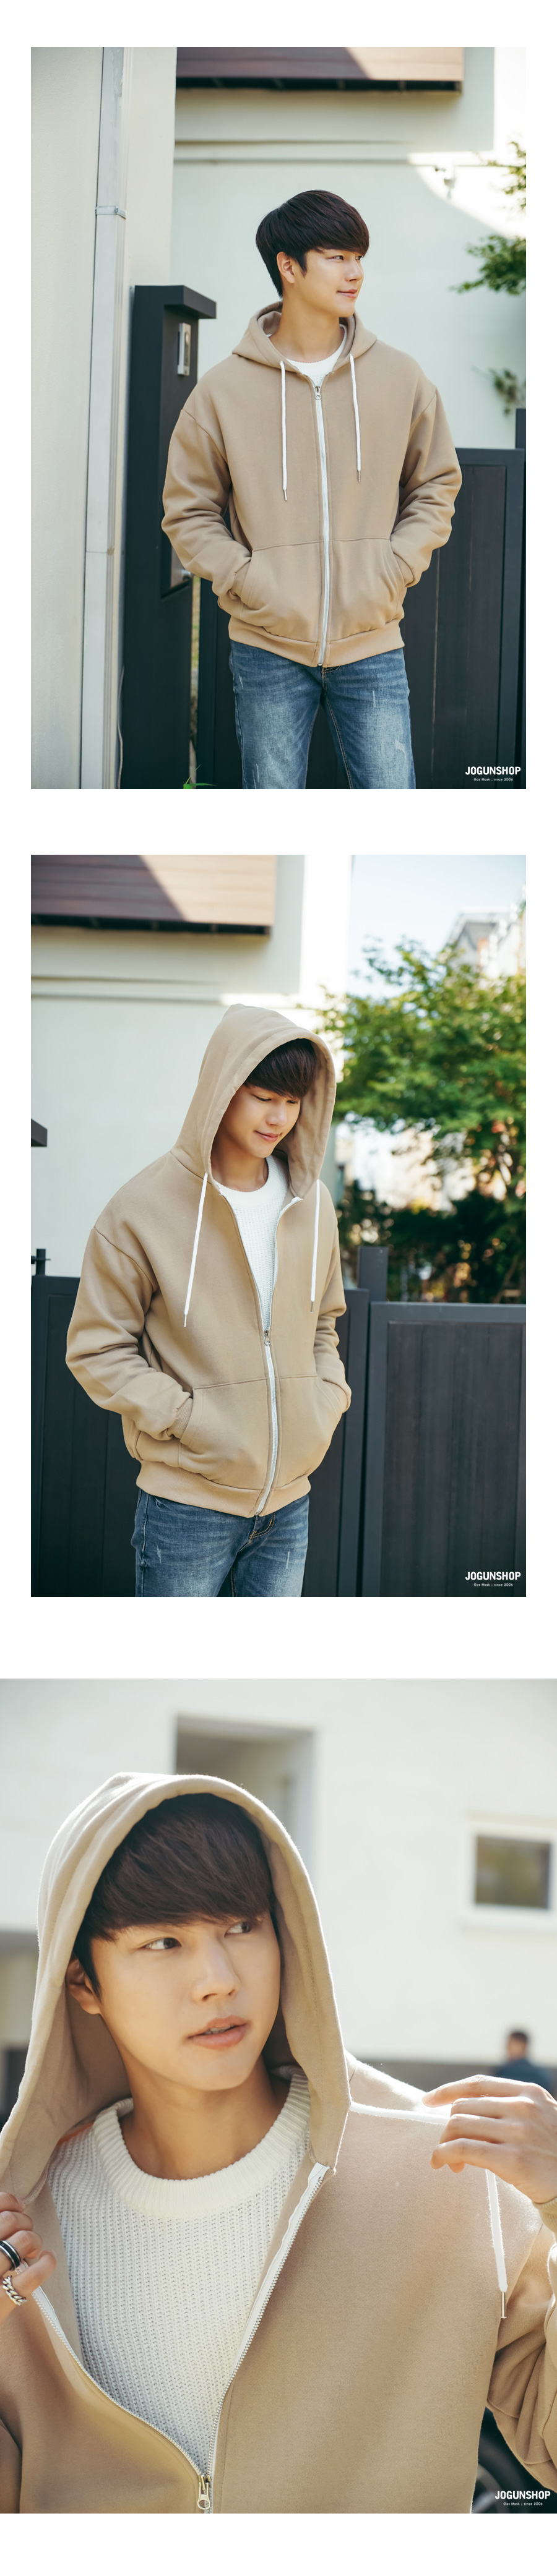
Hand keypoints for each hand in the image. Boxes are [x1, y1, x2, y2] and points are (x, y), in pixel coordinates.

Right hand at [0, 2192, 55, 2321]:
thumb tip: (15, 2208)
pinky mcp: (0, 2303)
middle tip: (25, 2234)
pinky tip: (48, 2260)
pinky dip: (46, 2265)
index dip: (9, 2201)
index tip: (18, 2207)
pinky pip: (31, 2277)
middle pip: (9, 2220)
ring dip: (34, 2240)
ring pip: (22, 2241)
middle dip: (24, 2222)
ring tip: (32, 2251)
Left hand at [424, 2074, 556, 2206]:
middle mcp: (523, 2107)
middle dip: (448, 2128)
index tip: (429, 2100)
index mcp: (529, 2093)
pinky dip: (444, 2155)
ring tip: (448, 2161)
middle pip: (463, 2107)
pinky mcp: (513, 2159)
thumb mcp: (540, 2117)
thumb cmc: (553, 2153)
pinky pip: (463, 2149)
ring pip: (458, 2126)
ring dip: (444, 2144)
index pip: (478, 2084)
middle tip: (448, 2147)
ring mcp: (518, 2132)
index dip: (448, 2090)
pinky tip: (443, 2164)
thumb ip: (510, 2108)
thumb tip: (463, 2111)